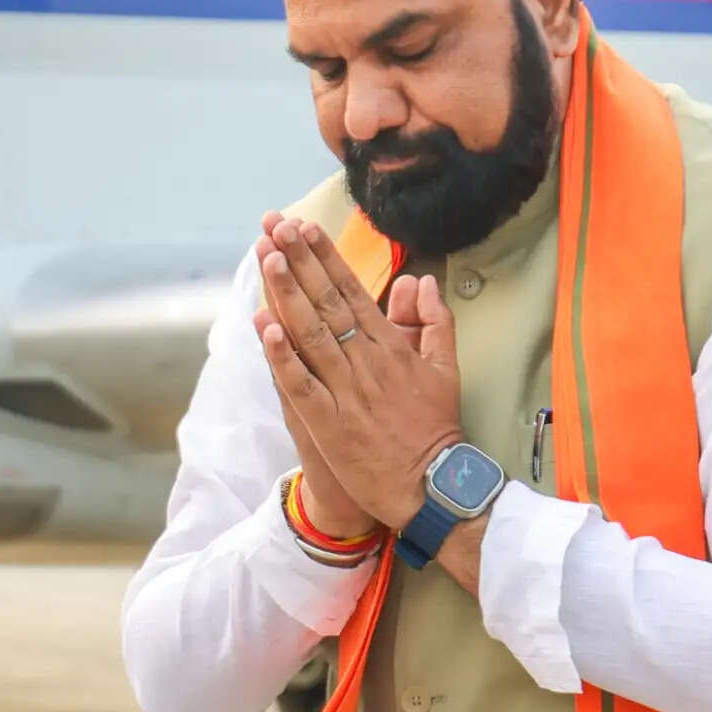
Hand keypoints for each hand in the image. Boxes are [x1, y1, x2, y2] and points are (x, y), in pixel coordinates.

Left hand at [255, 217, 462, 534]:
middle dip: (301, 262)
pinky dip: (283, 357)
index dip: (326, 258)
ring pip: (311, 335)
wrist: (433, 485)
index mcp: (391, 346)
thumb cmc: (436, 428)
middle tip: (276, 226)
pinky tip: (265, 327)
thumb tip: (422, 281)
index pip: (353, 291)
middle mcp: (367, 361)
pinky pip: (302, 385)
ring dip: (287, 295)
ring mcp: (347, 392)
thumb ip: (436, 321)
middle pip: (327, 303)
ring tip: (268, 259)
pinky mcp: (331, 425)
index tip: (305, 228)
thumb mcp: (446, 369)